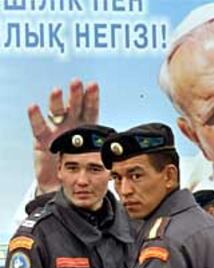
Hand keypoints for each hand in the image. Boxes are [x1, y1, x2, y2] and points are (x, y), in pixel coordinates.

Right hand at [28, 79, 99, 193]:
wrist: (61, 179)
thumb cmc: (79, 163)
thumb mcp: (95, 155)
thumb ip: (104, 150)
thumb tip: (120, 149)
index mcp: (86, 125)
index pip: (90, 109)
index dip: (91, 97)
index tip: (93, 85)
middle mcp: (71, 123)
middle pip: (74, 106)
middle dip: (75, 94)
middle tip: (76, 82)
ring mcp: (56, 129)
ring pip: (56, 112)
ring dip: (56, 101)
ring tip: (57, 90)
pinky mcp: (42, 139)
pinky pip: (38, 127)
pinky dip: (36, 117)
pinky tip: (33, 106)